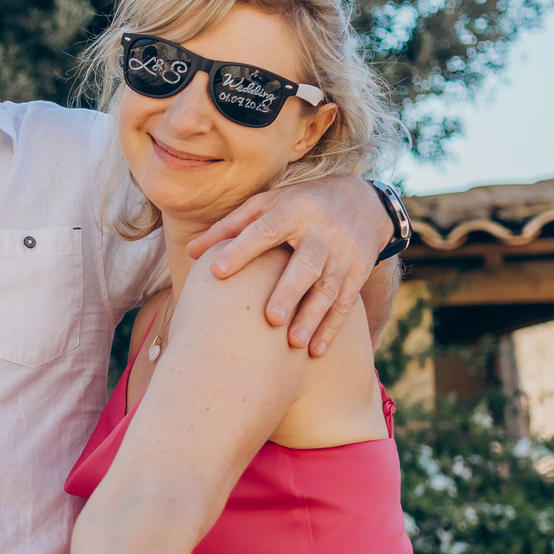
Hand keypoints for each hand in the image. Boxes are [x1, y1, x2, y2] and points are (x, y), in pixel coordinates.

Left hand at [187, 176, 390, 356]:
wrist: (362, 202)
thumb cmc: (298, 205)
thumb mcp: (267, 205)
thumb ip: (230, 227)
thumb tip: (190, 251)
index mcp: (292, 211)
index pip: (264, 230)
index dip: (240, 249)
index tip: (216, 270)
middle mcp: (321, 232)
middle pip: (306, 264)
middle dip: (290, 291)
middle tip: (271, 319)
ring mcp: (344, 253)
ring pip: (329, 287)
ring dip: (313, 316)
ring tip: (293, 344)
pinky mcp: (358, 272)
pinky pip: (346, 302)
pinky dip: (332, 328)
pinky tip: (316, 351)